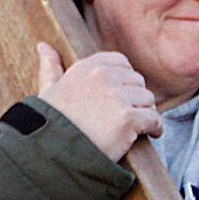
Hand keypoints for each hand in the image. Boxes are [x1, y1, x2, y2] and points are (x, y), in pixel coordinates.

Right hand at [33, 43, 162, 158]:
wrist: (51, 154)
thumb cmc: (48, 124)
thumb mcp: (47, 90)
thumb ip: (50, 67)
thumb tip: (43, 45)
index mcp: (86, 67)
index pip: (121, 63)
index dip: (124, 82)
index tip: (120, 98)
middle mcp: (103, 77)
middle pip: (137, 82)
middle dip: (135, 99)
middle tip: (127, 116)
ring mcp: (116, 97)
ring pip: (148, 100)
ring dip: (145, 114)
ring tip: (136, 127)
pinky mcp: (127, 119)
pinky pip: (153, 119)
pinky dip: (155, 129)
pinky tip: (149, 135)